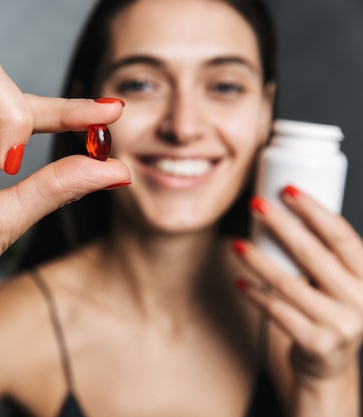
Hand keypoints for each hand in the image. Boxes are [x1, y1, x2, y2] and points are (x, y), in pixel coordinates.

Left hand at [232, 185, 362, 381]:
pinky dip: (255, 294)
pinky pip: (277, 311)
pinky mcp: (317, 343)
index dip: (314, 210)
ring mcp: (341, 325)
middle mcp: (362, 301)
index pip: (342, 236)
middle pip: (313, 254)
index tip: (289, 190)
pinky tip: (240, 281)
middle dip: (281, 225)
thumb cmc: (330, 313)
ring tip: (237, 244)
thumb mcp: (342, 283)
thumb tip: (288, 210)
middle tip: (256, 205)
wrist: (329, 365)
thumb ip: (329, 257)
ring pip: (289, 283)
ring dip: (258, 260)